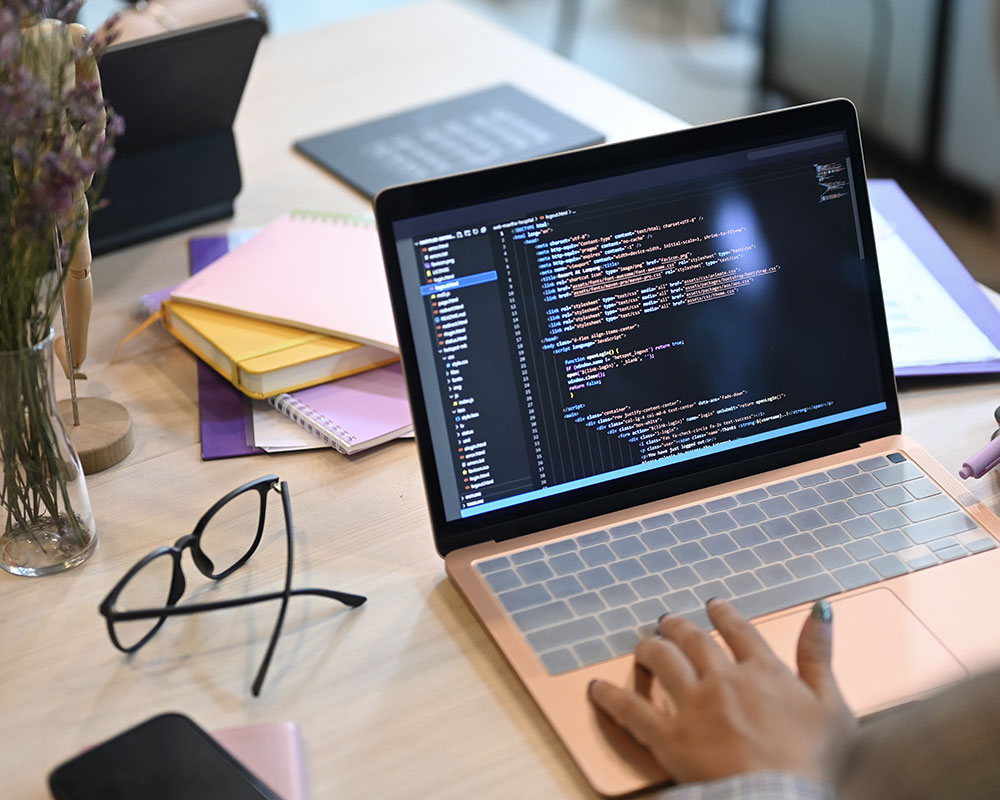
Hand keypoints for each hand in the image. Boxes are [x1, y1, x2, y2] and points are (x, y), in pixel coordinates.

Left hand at [588, 598, 856, 784]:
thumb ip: (819, 654)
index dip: (724, 616)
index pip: (738, 631)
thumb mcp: (832, 705)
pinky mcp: (669, 736)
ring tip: (644, 646)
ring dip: (650, 649)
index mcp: (763, 671)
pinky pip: (632, 709)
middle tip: (669, 622)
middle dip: (679, 627)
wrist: (784, 799)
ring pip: (662, 661)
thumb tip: (821, 609)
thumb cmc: (813, 761)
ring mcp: (693, 705)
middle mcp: (723, 679)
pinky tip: (598, 689)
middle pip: (694, 641)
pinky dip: (611, 697)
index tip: (713, 607)